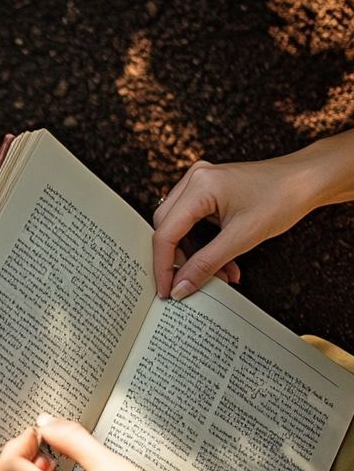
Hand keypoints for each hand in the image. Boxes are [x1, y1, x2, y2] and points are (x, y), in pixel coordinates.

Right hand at [152, 157, 312, 300]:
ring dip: (196, 255)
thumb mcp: (243, 237)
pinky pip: (194, 223)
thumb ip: (206, 264)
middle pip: (168, 229)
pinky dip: (205, 245)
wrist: (307, 180)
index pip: (166, 233)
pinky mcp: (207, 190)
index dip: (163, 266)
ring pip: (180, 228)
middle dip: (181, 261)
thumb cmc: (282, 198)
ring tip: (220, 275)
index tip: (166, 290)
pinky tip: (224, 262)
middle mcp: (194, 180)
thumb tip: (180, 287)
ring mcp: (199, 183)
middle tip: (188, 285)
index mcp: (199, 186)